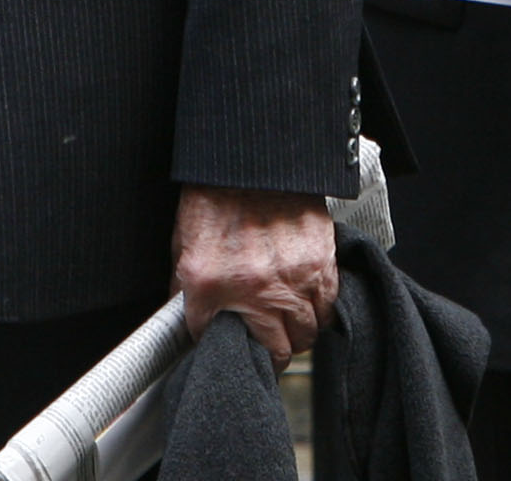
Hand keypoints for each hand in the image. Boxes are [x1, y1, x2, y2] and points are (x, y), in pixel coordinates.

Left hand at [173, 185, 337, 362]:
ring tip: (285, 319)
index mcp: (210, 284)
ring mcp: (293, 278)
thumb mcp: (183, 244)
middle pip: (276, 350)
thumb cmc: (213, 197)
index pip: (215, 342)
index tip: (228, 347)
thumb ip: (187, 289)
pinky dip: (318, 310)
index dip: (221, 348)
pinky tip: (305, 300)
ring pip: (306, 334)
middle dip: (269, 349)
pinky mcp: (322, 264)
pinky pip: (327, 308)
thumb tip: (187, 319)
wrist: (248, 160)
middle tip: (264, 339)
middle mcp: (255, 288)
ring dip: (296, 332)